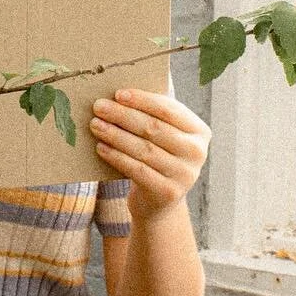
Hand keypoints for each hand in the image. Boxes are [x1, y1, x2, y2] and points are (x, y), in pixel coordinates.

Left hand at [90, 88, 210, 219]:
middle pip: (154, 128)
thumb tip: (119, 94)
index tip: (118, 94)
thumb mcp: (162, 136)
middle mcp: (196, 152)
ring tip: (96, 125)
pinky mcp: (168, 193)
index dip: (142, 100)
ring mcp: (184, 175)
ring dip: (116, 135)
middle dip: (123, 115)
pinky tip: (101, 147)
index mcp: (199, 130)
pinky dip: (117, 157)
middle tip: (99, 107)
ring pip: (144, 149)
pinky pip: (137, 170)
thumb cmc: (157, 156)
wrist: (159, 202)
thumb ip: (151, 114)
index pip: (169, 109)